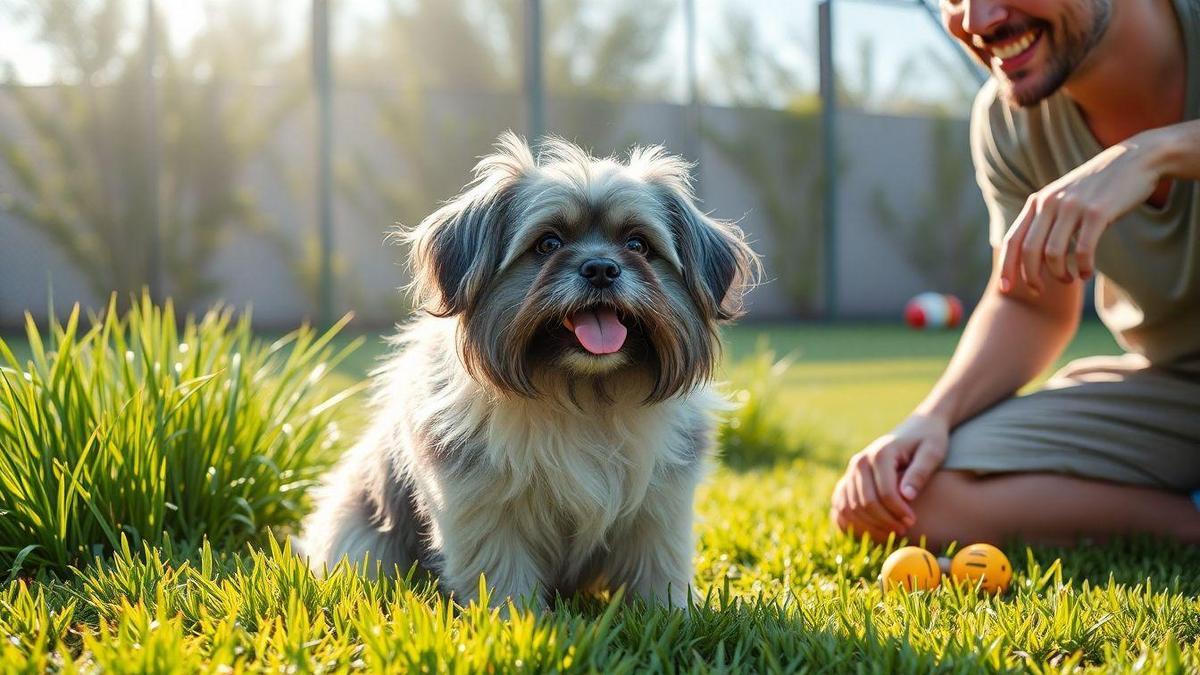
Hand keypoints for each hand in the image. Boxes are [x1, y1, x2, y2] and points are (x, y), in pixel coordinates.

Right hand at [831, 414, 949, 539]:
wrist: (918, 426)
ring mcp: (852, 470)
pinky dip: (855, 520)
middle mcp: (861, 461)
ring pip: (851, 506)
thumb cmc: (929, 440)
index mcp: (880, 454)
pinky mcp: (850, 477)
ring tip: (892, 531)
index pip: (885, 492)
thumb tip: (907, 496)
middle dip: (884, 521)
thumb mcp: (932, 452)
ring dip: (870, 525)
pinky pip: (843, 504)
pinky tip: (875, 528)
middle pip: (865, 502)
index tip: (912, 521)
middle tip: (904, 530)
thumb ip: (920, 472)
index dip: (898, 511)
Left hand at [999, 131, 1166, 293]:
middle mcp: (1050, 202)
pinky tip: (1086, 273)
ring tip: (1069, 279)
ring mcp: (1073, 206)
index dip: (1006, 267)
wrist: (1136, 159)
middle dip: (1030, 277)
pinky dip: (1083, 268)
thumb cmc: (1098, 187)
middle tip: (1039, 291)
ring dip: (1059, 274)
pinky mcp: (1097, 212)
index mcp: (1038, 201)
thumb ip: (1046, 219)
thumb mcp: (1064, 198)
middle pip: (1028, 251)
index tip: (1006, 289)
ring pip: (1053, 253)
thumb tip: (1030, 255)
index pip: (1012, 240)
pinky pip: (1083, 250)